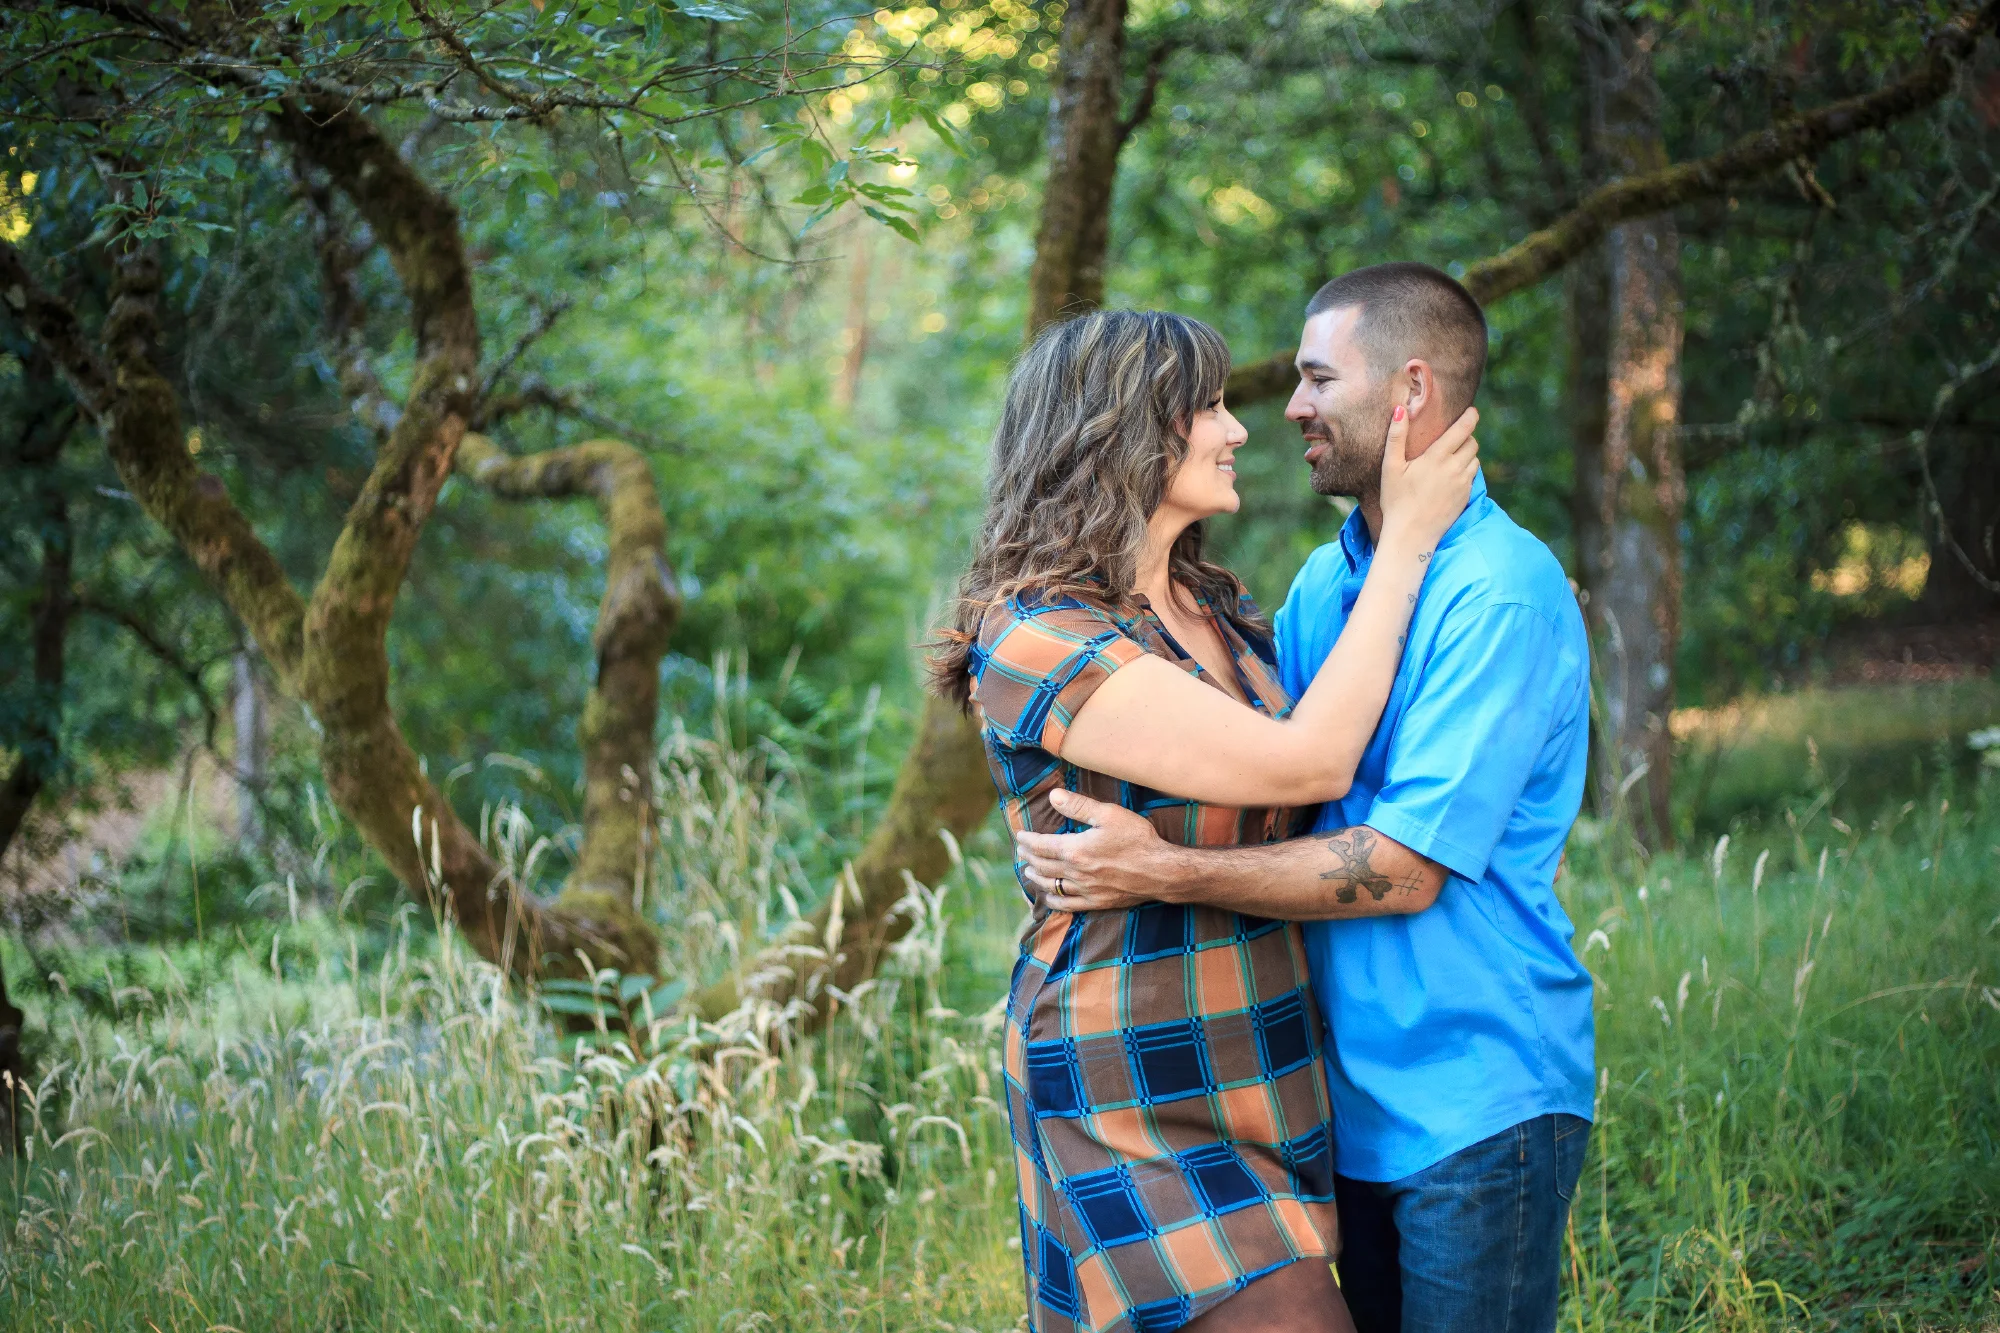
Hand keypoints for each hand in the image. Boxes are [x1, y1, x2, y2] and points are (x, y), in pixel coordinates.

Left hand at [1013, 789, 1178, 912]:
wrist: (1161, 871)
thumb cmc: (1138, 839)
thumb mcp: (1109, 814)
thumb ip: (1079, 806)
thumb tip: (1053, 796)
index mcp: (1076, 850)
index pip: (1042, 846)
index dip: (1028, 841)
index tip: (1020, 836)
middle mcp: (1076, 873)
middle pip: (1043, 866)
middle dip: (1028, 858)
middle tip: (1021, 852)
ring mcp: (1085, 890)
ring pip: (1051, 886)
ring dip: (1036, 878)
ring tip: (1028, 871)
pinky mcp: (1097, 902)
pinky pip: (1067, 905)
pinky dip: (1053, 900)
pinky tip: (1048, 897)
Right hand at [1378, 394, 1478, 549]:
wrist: (1411, 535)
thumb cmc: (1396, 501)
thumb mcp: (1390, 467)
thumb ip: (1396, 437)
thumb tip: (1401, 409)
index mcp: (1438, 457)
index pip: (1464, 428)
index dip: (1470, 417)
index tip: (1471, 411)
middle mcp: (1455, 468)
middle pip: (1472, 442)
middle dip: (1466, 436)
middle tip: (1453, 437)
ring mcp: (1463, 484)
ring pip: (1474, 459)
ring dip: (1467, 454)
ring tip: (1451, 457)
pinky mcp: (1466, 497)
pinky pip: (1472, 476)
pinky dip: (1466, 471)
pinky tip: (1450, 476)